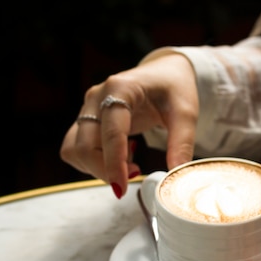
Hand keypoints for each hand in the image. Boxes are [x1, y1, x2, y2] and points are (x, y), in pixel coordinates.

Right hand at [60, 52, 198, 197]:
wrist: (164, 72)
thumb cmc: (174, 88)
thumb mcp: (186, 112)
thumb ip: (182, 143)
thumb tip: (175, 174)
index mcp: (120, 89)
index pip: (110, 132)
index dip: (114, 164)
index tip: (121, 187)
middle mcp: (96, 97)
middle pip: (84, 145)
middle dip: (106, 170)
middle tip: (136, 173)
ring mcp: (88, 108)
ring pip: (75, 149)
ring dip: (97, 167)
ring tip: (131, 163)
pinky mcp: (86, 120)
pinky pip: (76, 149)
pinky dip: (94, 161)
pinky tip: (121, 156)